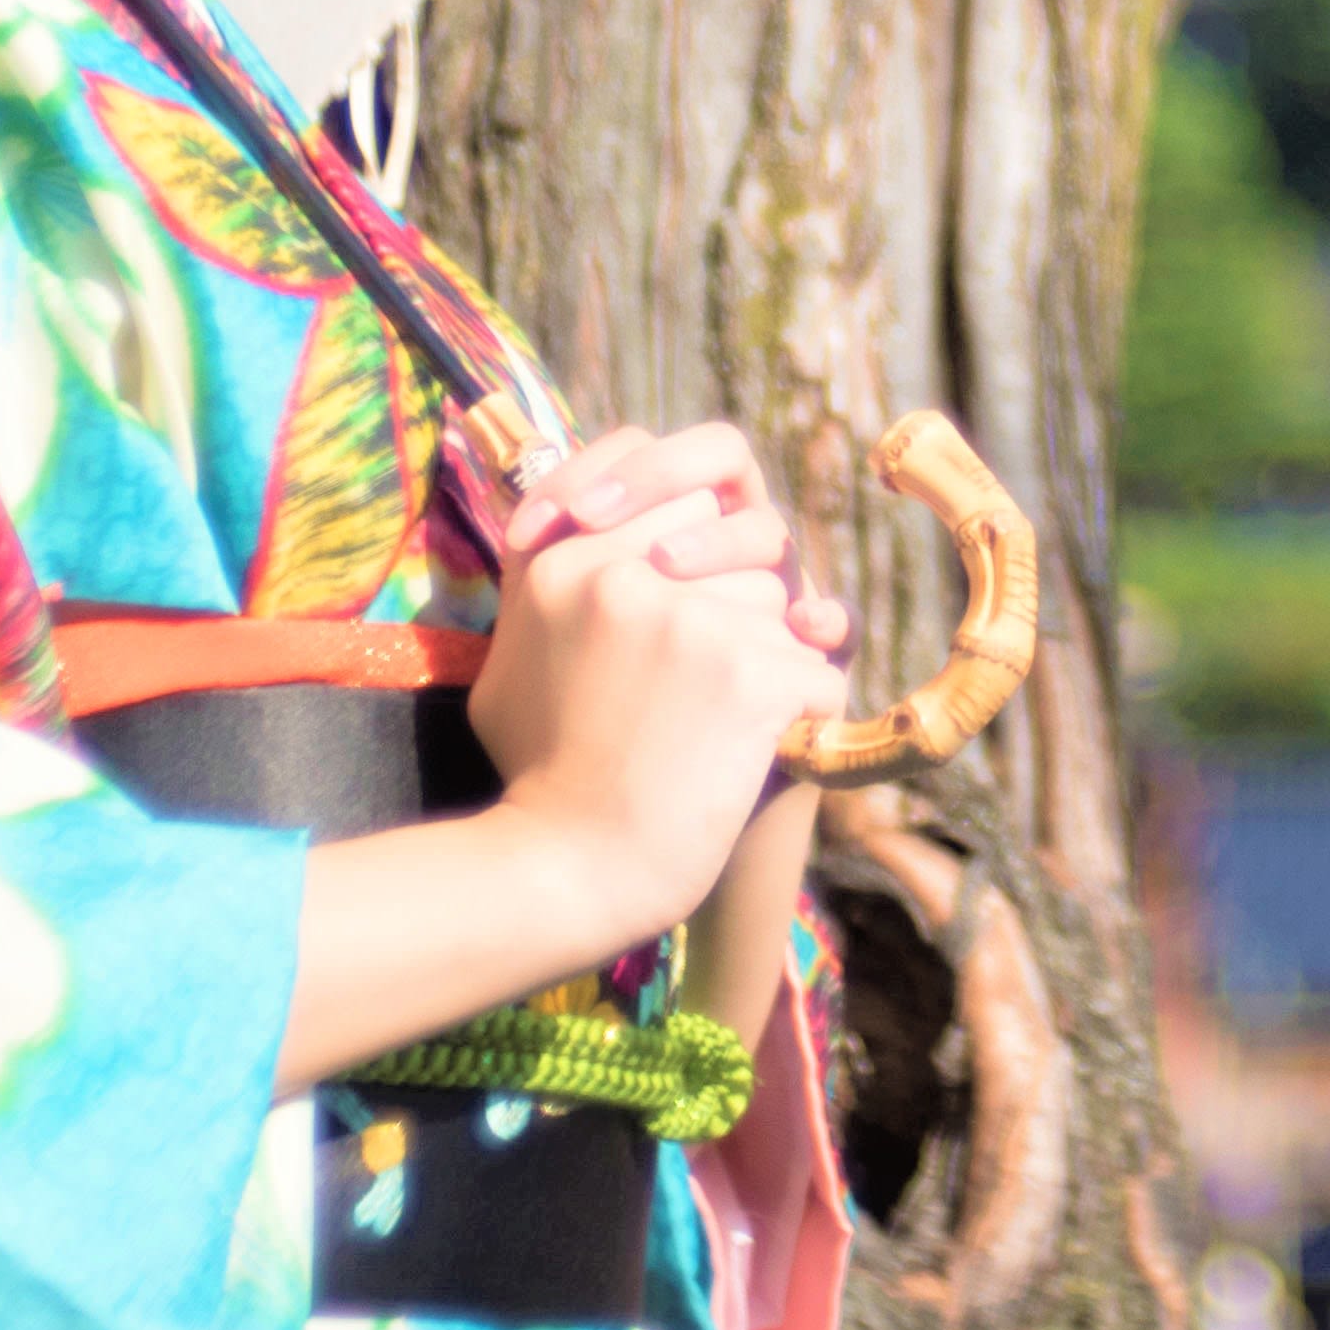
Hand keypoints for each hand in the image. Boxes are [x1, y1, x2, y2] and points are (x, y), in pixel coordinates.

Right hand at [471, 421, 849, 949]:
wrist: (570, 871)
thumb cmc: (540, 777)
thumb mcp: (512, 662)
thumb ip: (548, 589)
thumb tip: (584, 526)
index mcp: (559, 562)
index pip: (648, 459)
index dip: (680, 489)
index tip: (680, 542)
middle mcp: (619, 572)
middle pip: (731, 528)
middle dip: (739, 587)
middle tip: (701, 672)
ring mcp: (688, 617)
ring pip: (783, 605)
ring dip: (770, 663)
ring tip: (714, 733)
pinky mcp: (749, 670)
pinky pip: (817, 671)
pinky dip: (801, 722)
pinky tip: (752, 762)